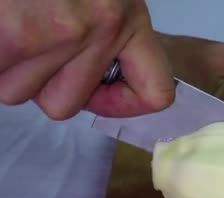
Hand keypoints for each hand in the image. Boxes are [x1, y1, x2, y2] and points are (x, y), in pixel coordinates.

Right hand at [0, 0, 174, 119]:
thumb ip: (99, 32)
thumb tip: (91, 82)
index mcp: (129, 14)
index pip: (155, 92)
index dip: (121, 103)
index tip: (98, 94)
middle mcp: (103, 26)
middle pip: (64, 104)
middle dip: (38, 80)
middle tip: (27, 37)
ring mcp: (60, 32)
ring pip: (19, 93)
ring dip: (5, 66)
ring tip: (8, 20)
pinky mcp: (18, 35)